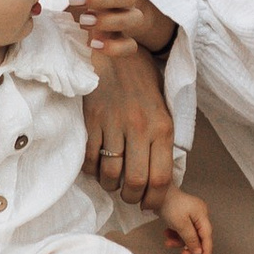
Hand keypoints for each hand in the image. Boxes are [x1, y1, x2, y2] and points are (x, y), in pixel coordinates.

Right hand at [84, 42, 175, 203]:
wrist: (116, 48)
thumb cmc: (142, 80)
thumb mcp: (163, 107)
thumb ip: (162, 139)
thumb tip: (160, 176)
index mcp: (162, 127)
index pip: (162, 178)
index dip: (154, 199)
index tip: (148, 204)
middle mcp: (140, 128)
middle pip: (135, 182)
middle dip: (131, 198)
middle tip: (129, 196)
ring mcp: (114, 124)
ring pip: (110, 174)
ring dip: (110, 185)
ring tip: (112, 181)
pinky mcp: (92, 120)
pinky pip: (90, 158)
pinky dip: (92, 170)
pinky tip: (97, 166)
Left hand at [156, 186, 212, 253]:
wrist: (157, 193)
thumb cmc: (170, 205)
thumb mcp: (180, 224)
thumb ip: (191, 239)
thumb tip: (198, 251)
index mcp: (202, 214)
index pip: (207, 236)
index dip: (207, 250)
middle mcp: (199, 214)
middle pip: (198, 236)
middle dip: (188, 246)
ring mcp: (191, 215)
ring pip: (188, 235)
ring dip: (179, 241)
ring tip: (168, 241)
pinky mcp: (184, 216)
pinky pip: (183, 230)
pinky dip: (176, 234)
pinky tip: (167, 233)